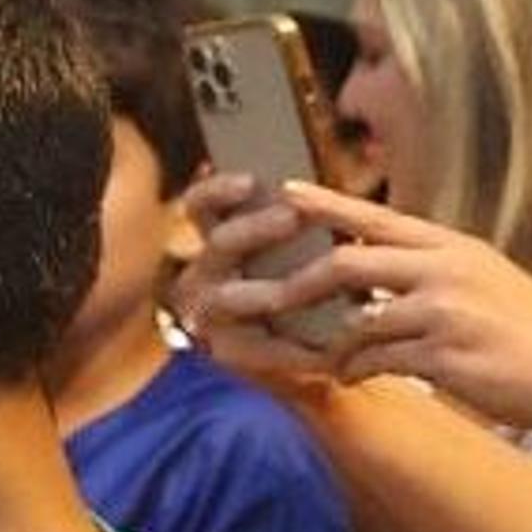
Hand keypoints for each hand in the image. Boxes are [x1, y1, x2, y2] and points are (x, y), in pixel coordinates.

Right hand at [175, 173, 352, 392]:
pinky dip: (289, 350)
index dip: (218, 190)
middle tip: (292, 217)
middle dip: (254, 229)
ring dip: (264, 291)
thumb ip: (302, 214)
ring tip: (309, 292)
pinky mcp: (226, 351)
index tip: (251, 181)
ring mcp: (208, 313)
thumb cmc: (320, 280)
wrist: (330, 343)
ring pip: (224, 298)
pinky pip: (251, 349)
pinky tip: (324, 351)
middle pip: (219, 243)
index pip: (202, 204)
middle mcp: (203, 272)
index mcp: (220, 237)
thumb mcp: (310, 243)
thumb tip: (303, 186)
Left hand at [192, 182, 531, 435]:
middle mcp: (446, 271)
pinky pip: (378, 361)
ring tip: (319, 356)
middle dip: (299, 284)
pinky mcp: (444, 357)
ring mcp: (444, 313)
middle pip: (348, 263)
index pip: (378, 216)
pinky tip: (352, 378)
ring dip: (329, 343)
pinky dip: (356, 370)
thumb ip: (437, 273)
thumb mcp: (488, 282)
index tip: (284, 192)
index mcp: (455, 247)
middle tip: (266, 298)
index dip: (327, 204)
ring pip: (357, 321)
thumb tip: (387, 277)